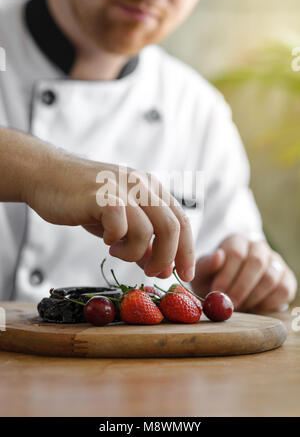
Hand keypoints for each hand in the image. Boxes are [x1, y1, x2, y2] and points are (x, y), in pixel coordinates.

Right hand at [25, 151, 194, 280]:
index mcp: (151, 188)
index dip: (187, 251)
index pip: (182, 221)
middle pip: (172, 227)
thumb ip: (142, 240)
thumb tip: (161, 267)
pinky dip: (115, 240)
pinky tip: (105, 238)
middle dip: (166, 258)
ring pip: (147, 231)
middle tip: (152, 272)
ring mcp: (122, 187)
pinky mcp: (101, 195)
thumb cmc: (84, 200)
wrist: (47, 175)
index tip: (186, 275)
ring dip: (134, 252)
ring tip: (116, 250)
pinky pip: (120, 226)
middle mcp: (142, 184)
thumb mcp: (120, 220)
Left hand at [191, 234, 296, 312]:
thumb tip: (218, 256)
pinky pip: (283, 291)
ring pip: (270, 278)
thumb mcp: (203, 273)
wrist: (230, 290)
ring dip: (252, 297)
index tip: (217, 292)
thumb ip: (206, 265)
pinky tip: (253, 307)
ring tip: (239, 306)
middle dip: (241, 287)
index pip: (236, 252)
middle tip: (230, 304)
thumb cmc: (214, 279)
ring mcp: (275, 261)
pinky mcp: (287, 278)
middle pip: (256, 262)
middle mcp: (258, 247)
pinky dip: (268, 303)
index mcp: (237, 241)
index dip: (227, 274)